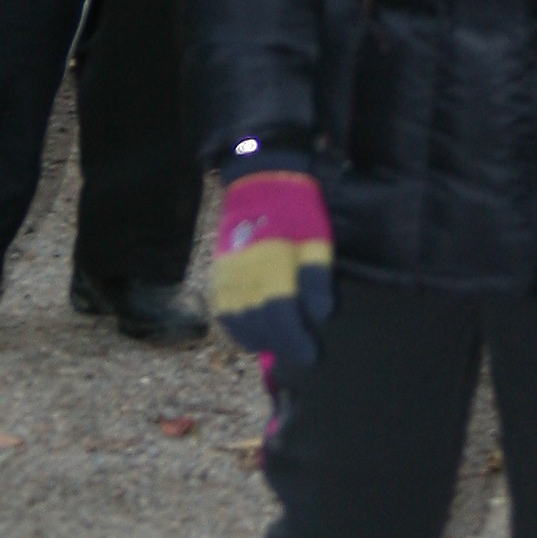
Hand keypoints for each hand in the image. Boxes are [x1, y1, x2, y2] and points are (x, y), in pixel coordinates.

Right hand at [208, 167, 333, 379]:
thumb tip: (320, 315)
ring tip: (280, 346)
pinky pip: (223, 313)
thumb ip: (317, 277)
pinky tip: (256, 336)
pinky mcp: (216, 275)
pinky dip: (239, 330)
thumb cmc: (295, 210)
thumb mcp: (317, 237)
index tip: (312, 356)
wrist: (260, 181)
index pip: (280, 312)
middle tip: (299, 355)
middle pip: (258, 322)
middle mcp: (243, 270)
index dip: (295, 339)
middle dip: (280, 345)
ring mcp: (225, 274)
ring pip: (237, 322)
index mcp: (272, 259)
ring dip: (259, 340)